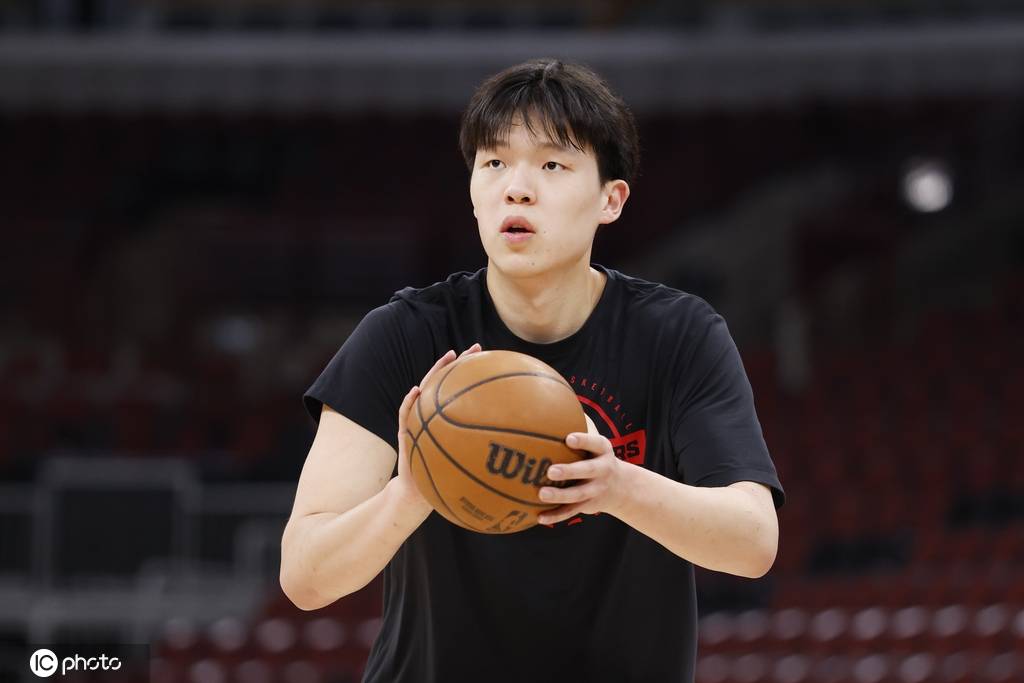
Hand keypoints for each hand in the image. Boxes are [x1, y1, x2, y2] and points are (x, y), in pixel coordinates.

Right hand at [394, 344, 482, 511]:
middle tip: (476, 349)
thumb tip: (515, 455)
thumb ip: (481, 459)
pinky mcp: (405, 432)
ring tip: (448, 357)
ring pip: (427, 391)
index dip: (477, 377)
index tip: (493, 361)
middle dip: (461, 364)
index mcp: (449, 421)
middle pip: (447, 384)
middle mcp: (434, 415)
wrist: (417, 494)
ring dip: (436, 372)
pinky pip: (405, 414)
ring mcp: (418, 421)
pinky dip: (409, 402)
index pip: (463, 393)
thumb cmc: (443, 482)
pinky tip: (416, 392)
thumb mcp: (465, 470)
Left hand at [536, 418, 634, 524]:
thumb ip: (580, 423)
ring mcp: (596, 490)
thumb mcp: (596, 441)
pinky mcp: (588, 505)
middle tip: (551, 469)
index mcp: (603, 452)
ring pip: (577, 495)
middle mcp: (602, 471)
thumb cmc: (597, 456)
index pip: (595, 444)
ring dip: (559, 495)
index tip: (568, 438)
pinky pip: (571, 512)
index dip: (583, 441)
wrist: (622, 487)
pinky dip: (555, 516)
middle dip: (570, 471)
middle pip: (587, 471)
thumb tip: (556, 396)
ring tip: (541, 493)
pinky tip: (538, 517)